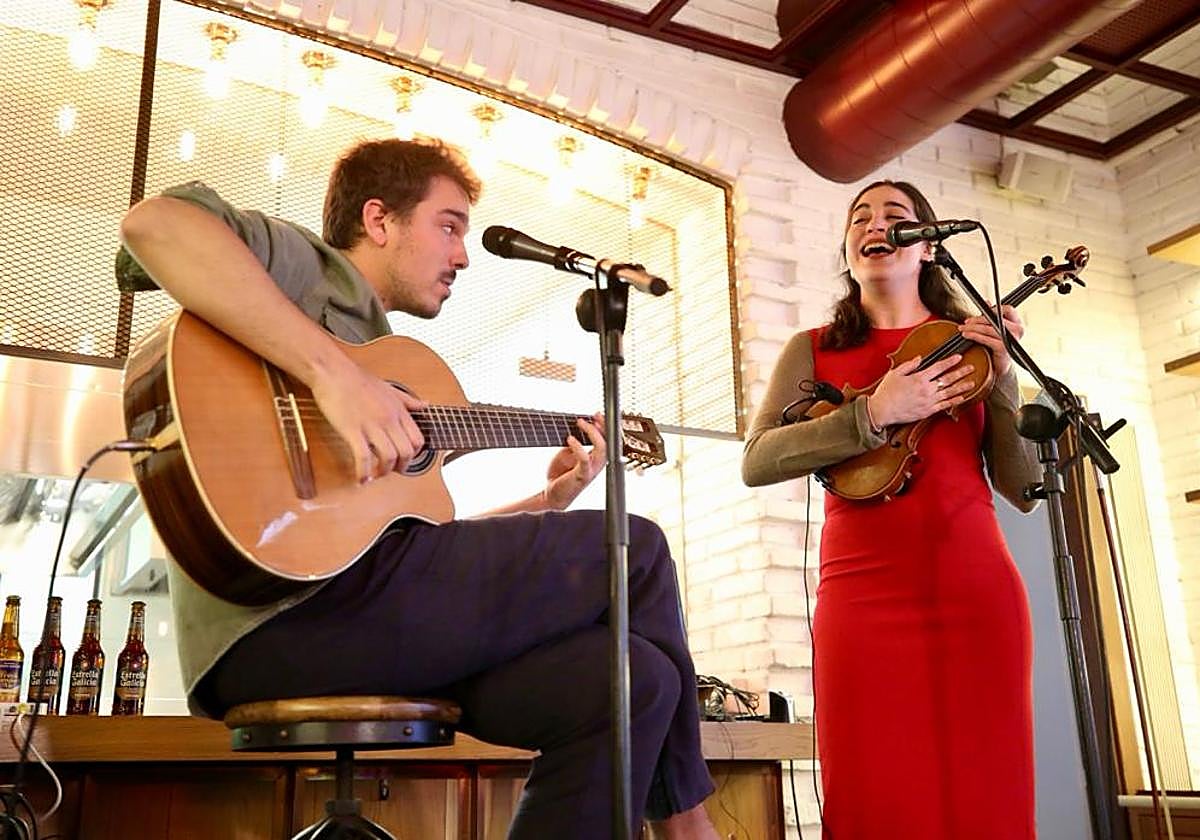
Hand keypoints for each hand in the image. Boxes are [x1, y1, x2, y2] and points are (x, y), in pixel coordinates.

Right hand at [310, 357, 426, 482]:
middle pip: (406, 452)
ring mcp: (371, 425)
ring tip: (375, 476)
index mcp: (398, 410)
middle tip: (392, 471)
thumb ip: (408, 400)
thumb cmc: (357, 379)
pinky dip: (363, 472)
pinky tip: (361, 478)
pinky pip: (363, 457)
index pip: (417, 440)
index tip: (404, 459)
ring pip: (389, 457)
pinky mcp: (352, 430)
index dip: (413, 454)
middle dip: (401, 467)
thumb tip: (425, 405)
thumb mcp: (389, 388)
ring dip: (383, 472)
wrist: (333, 372)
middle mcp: (388, 419)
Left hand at [541, 413, 606, 509]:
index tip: (598, 415)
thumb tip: (578, 428)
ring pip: (602, 448)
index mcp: (596, 459)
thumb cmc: (562, 475)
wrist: (553, 494)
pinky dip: (578, 447)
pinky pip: (584, 458)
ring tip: (580, 423)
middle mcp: (598, 464)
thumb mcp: (568, 454)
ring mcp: (591, 470)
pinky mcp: (582, 475)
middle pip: (610, 442)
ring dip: (592, 433)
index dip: (606, 427)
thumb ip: (576, 444)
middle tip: (594, 416)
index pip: (609, 441)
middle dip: (604, 426)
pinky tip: (570, 439)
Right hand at [867, 354, 974, 426]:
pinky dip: (954, 401)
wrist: (882, 410)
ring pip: (949, 392)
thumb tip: (919, 358)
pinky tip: (961, 398)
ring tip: (971, 382)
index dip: (950, 361)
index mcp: (919, 378)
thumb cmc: (886, 392)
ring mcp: (928, 401)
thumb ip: (909, 365)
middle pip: (948, 379)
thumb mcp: (895, 373)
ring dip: (962, 387)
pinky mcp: (927, 411)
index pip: (938, 367)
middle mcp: (926, 389)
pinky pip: (944, 406)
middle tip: (971, 368)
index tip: (959, 357)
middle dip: (961, 372)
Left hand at [959, 304, 1023, 376]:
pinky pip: (986, 339)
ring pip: (988, 329)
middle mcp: (1017, 330)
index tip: (982, 311)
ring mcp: (1011, 339)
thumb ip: (992, 315)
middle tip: (967, 321)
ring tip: (963, 328)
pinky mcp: (1003, 348)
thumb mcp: (997, 328)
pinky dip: (974, 336)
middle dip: (978, 319)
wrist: (1000, 364)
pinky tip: (967, 335)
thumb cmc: (999, 345)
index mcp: (1017, 323)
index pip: (1008, 309)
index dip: (994, 309)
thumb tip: (987, 302)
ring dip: (973, 328)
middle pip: (995, 319)